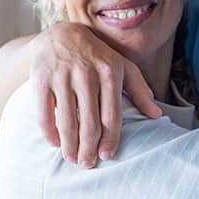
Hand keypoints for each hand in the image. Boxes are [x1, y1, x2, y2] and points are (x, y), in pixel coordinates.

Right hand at [29, 23, 160, 167]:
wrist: (60, 34)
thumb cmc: (96, 55)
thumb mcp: (122, 66)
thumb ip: (140, 90)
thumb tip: (157, 115)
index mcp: (109, 72)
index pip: (112, 115)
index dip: (110, 140)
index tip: (107, 156)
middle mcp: (86, 74)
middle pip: (89, 123)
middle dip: (89, 149)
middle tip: (87, 164)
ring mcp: (62, 76)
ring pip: (67, 122)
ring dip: (69, 146)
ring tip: (72, 158)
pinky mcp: (41, 79)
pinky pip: (44, 113)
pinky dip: (49, 133)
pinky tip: (55, 143)